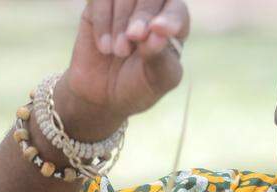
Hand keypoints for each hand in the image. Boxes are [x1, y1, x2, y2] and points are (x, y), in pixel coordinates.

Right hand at [58, 0, 189, 136]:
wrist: (102, 97)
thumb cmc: (138, 87)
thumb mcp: (156, 80)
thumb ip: (160, 57)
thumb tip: (155, 33)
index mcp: (174, 25)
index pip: (177, 10)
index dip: (169, 17)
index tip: (157, 30)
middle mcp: (152, 10)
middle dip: (141, 16)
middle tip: (132, 38)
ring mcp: (125, 5)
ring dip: (120, 22)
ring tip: (118, 52)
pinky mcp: (99, 6)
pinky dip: (102, 20)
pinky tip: (104, 47)